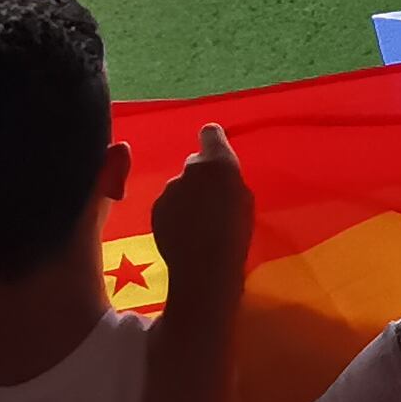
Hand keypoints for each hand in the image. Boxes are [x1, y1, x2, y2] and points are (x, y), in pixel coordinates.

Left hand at [148, 123, 254, 319]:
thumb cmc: (236, 233)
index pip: (211, 133)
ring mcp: (169, 189)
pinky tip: (185, 235)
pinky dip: (175, 215)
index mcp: (218, 163)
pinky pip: (169, 205)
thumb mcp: (244, 200)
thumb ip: (228, 179)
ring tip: (199, 225)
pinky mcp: (155, 209)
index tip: (215, 150)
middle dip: (201, 179)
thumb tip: (218, 174)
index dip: (213, 141)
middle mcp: (189, 169)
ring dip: (187, 198)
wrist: (205, 268)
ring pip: (180, 187)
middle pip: (195, 165)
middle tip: (213, 203)